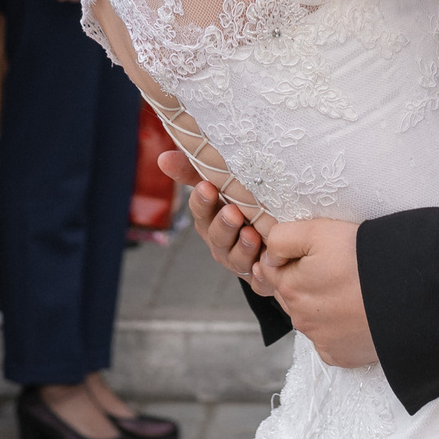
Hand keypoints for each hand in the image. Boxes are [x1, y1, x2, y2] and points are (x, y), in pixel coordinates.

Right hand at [158, 150, 270, 291]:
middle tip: (233, 212)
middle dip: (224, 224)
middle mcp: (221, 242)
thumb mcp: (223, 186)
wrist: (275, 241)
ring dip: (243, 247)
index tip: (207, 186)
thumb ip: (194, 171)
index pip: (200, 209)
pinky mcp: (260, 278)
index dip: (202, 200)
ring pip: (237, 258)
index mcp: (210, 219)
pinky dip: (261, 275)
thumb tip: (162, 158)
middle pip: (217, 236)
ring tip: (252, 234)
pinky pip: (259, 280)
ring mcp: (240, 261)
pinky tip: (263, 267)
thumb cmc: (244, 207)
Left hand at [258, 219, 376, 367]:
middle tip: (336, 269)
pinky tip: (356, 312)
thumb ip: (282, 239)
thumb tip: (268, 256)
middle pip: (290, 296)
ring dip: (321, 305)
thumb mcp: (318, 231)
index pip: (272, 270)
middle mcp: (300, 318)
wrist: (407, 293)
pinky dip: (338, 327)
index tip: (316, 253)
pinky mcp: (339, 356)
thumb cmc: (365, 258)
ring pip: (310, 317)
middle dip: (304, 282)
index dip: (291, 257)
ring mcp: (320, 340)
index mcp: (290, 288)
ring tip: (351, 290)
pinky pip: (329, 340)